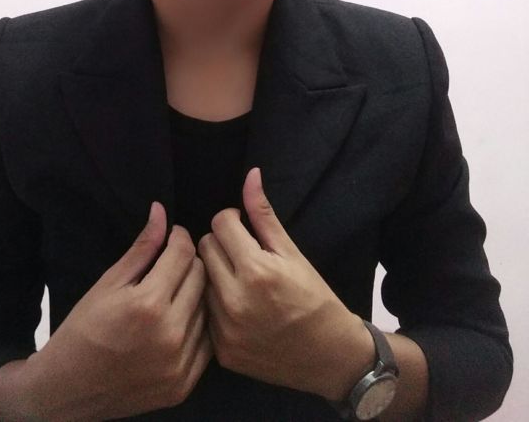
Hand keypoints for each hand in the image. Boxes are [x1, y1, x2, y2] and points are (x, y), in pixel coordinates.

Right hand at [0, 204, 212, 421]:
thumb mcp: (108, 283)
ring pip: (208, 309)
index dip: (179, 237)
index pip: (183, 254)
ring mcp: (179, 364)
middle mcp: (170, 335)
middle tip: (174, 261)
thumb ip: (141, 248)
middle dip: (189, 262)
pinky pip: (207, 343)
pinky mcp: (183, 385)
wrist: (66, 391)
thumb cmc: (83, 330)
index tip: (173, 235)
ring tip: (176, 290)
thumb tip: (160, 211)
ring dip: (195, 293)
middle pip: (200, 278)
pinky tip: (180, 319)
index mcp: (148, 304)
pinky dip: (198, 326)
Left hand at [197, 167, 371, 400]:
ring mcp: (226, 329)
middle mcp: (235, 300)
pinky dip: (217, 306)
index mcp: (256, 270)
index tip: (243, 229)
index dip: (232, 221)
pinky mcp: (222, 352)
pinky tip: (239, 309)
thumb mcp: (292, 252)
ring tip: (240, 282)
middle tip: (242, 254)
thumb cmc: (314, 297)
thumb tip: (250, 174)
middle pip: (204, 249)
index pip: (220, 224)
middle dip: (221, 244)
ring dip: (216, 274)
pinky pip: (205, 313)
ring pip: (201, 280)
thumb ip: (263, 214)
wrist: (329, 356)